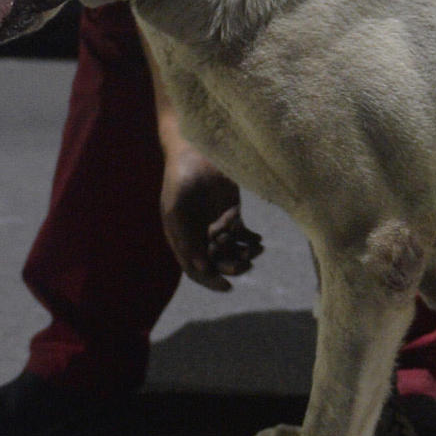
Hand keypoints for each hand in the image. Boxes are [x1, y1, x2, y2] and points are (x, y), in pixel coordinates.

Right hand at [160, 143, 262, 290]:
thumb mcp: (176, 207)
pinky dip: (251, 241)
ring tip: (256, 250)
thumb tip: (200, 267)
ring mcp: (215, 224)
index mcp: (181, 238)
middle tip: (246, 265)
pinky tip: (259, 241)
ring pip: (231, 251)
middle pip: (216, 262)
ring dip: (244, 255)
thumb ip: (186, 238)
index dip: (210, 280)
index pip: (195, 268)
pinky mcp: (231, 213)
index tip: (227, 286)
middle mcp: (198, 235)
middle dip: (231, 266)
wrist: (197, 149)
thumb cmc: (181, 176)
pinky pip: (242, 235)